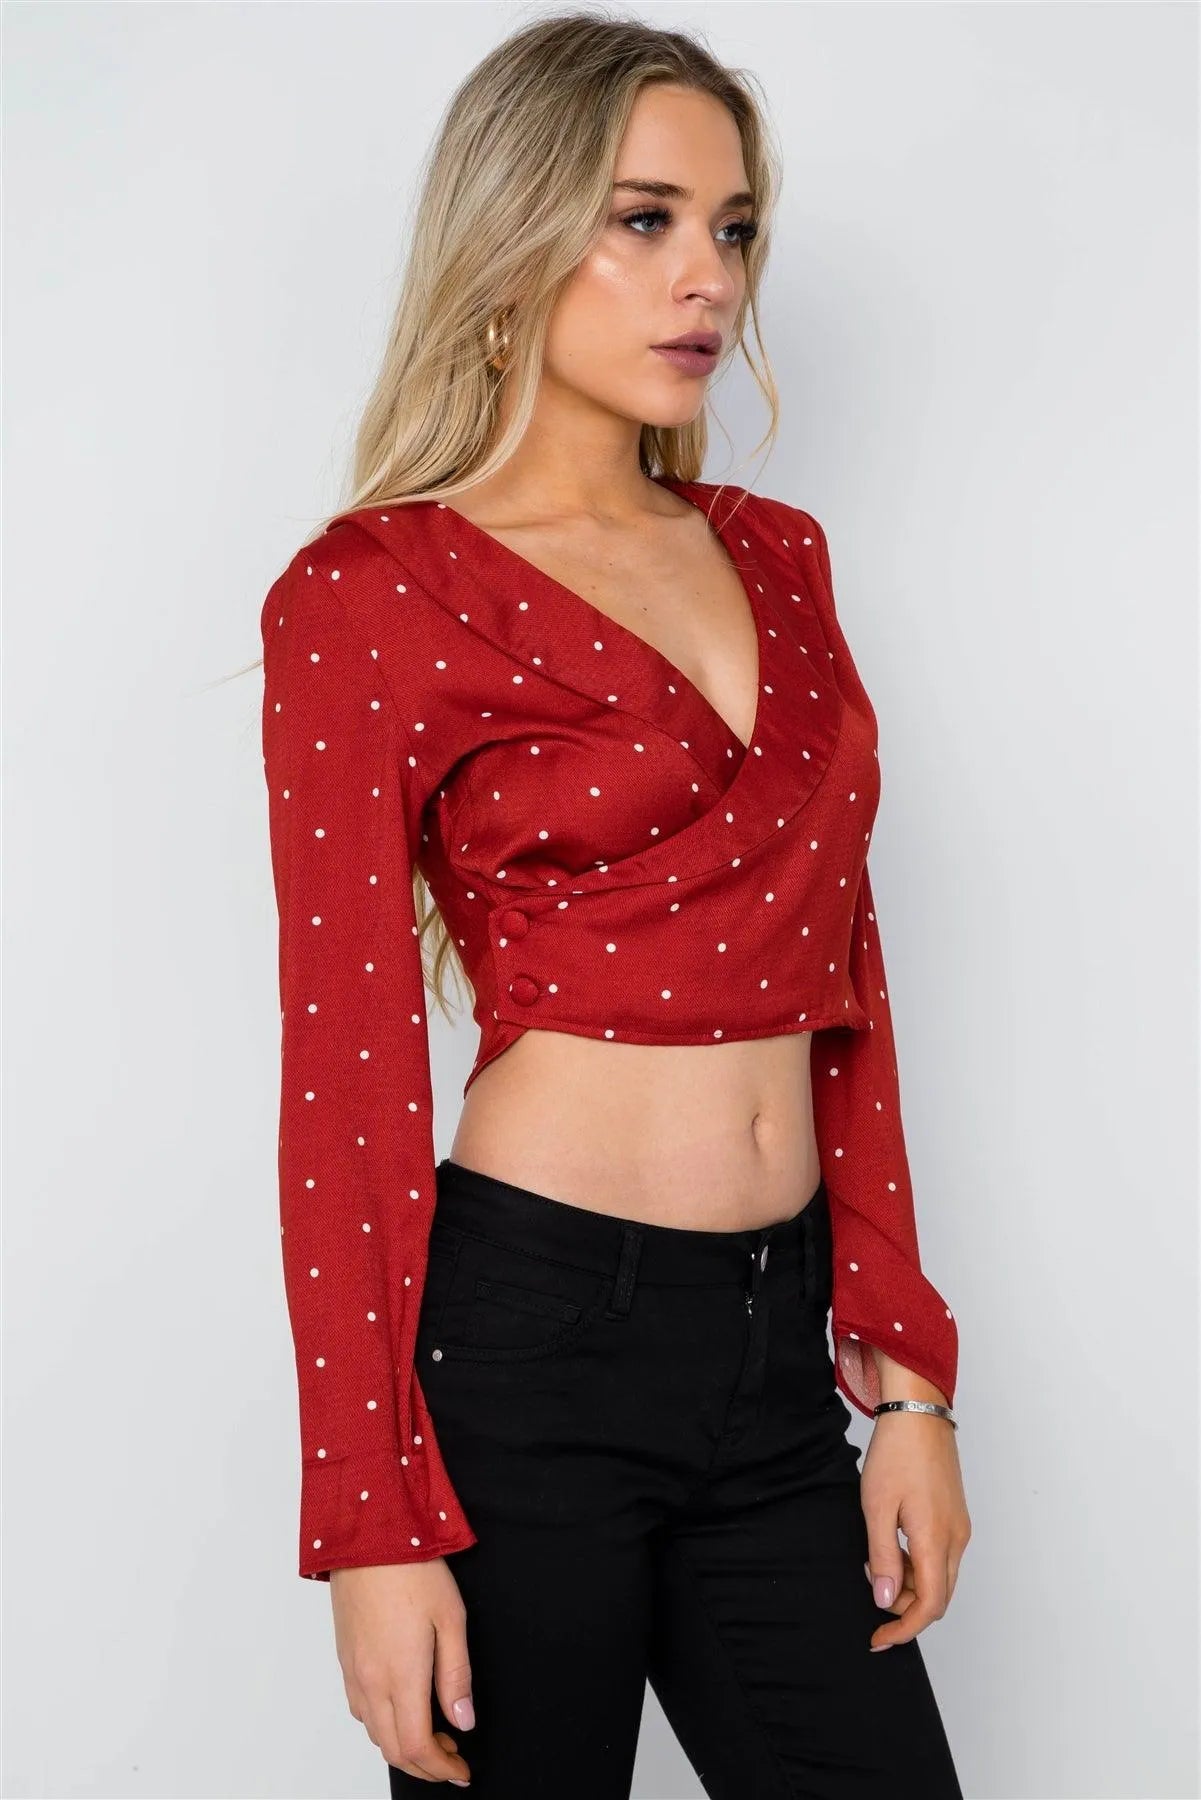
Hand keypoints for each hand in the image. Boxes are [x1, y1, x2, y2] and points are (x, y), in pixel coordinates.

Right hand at [330, 1559, 473, 1784]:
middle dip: (425, 1766)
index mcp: (402, 1675)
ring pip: (374, 1733)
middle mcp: (371, 1681)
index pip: (418, 1746)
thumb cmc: (412, 1569)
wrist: (367, 1536)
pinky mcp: (344, 1658)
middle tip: (453, 1757)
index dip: (442, 1769)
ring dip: (403, 1746)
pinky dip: (382, 1725)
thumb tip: (463, 1721)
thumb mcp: (451, 1617)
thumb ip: (456, 1675)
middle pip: (393, 1749)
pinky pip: (360, 1710)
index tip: (462, 1771)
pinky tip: (403, 1707)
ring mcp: (353, 1671)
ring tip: (435, 1732)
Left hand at [859, 1400, 970, 1651]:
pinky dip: (917, 1564)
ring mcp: (959, 1528)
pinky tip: (891, 1544)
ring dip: (909, 1584)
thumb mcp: (876, 1507)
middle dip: (905, 1608)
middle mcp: (956, 1540)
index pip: (929, 1606)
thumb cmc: (896, 1454)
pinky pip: (941, 1557)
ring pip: (939, 1578)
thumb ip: (882, 1557)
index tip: (879, 1638)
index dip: (904, 1629)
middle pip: (937, 1597)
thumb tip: (884, 1600)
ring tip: (875, 1560)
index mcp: (936, 1541)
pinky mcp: (955, 1517)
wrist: (919, 1413)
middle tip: (871, 1591)